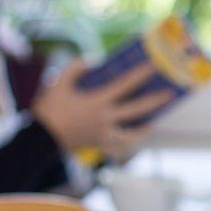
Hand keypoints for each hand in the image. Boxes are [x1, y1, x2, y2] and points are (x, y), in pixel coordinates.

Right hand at [32, 61, 168, 152]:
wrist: (40, 138)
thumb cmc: (50, 109)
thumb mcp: (59, 83)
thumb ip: (75, 68)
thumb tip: (92, 62)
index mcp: (97, 102)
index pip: (125, 85)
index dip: (140, 74)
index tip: (154, 66)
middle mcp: (105, 119)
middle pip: (136, 109)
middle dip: (155, 101)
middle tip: (170, 94)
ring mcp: (103, 135)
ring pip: (131, 135)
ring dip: (143, 130)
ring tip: (152, 124)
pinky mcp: (98, 145)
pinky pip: (117, 147)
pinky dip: (125, 145)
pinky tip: (131, 141)